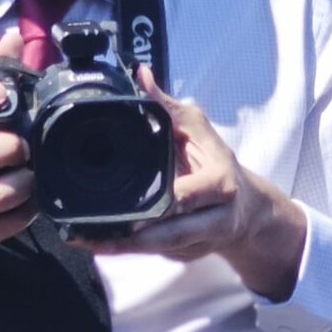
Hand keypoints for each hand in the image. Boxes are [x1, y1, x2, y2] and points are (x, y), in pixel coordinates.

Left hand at [78, 66, 306, 300]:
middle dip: (132, 237)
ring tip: (83, 240)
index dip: (164, 204)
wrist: (248, 211)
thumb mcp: (200, 131)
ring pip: (157, 249)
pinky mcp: (186, 255)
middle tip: (91, 234)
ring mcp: (198, 242)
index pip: (187, 196)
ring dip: (119, 247)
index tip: (136, 210)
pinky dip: (123, 249)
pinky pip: (152, 253)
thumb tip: (142, 76)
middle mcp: (213, 219)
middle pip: (170, 234)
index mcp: (218, 185)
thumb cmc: (218, 165)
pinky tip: (93, 244)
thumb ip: (169, 107)